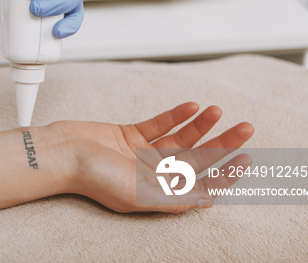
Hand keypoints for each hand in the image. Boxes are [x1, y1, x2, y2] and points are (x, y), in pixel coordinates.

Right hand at [56, 102, 254, 212]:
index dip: (225, 173)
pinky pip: (158, 124)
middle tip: (246, 128)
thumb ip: (172, 199)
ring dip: (201, 125)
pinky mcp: (129, 135)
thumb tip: (207, 201)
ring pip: (181, 139)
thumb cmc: (93, 177)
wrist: (61, 153)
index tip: (244, 159)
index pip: (200, 184)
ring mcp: (142, 154)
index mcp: (157, 193)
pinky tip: (191, 106)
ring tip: (217, 111)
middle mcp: (153, 175)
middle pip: (197, 158)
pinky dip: (175, 115)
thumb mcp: (137, 194)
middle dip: (223, 144)